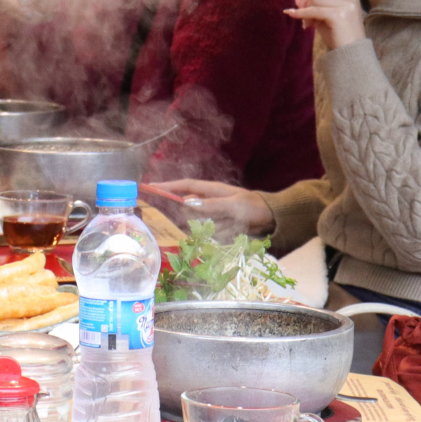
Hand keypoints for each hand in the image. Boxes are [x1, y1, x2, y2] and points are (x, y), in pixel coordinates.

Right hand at [154, 179, 273, 235]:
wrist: (270, 218)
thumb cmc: (252, 206)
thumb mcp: (233, 205)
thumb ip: (211, 205)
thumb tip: (187, 203)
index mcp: (210, 190)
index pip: (184, 186)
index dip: (167, 186)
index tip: (150, 188)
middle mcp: (207, 202)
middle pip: (188, 210)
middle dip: (197, 218)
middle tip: (214, 219)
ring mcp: (212, 215)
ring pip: (199, 224)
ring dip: (214, 227)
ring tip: (232, 224)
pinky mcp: (217, 227)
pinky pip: (209, 234)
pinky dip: (219, 234)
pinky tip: (232, 231)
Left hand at [284, 0, 369, 49]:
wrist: (350, 57)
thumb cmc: (338, 37)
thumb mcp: (323, 19)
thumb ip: (312, 7)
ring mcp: (345, 4)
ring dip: (309, 12)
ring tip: (313, 25)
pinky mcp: (337, 14)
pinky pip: (311, 10)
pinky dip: (301, 16)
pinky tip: (293, 18)